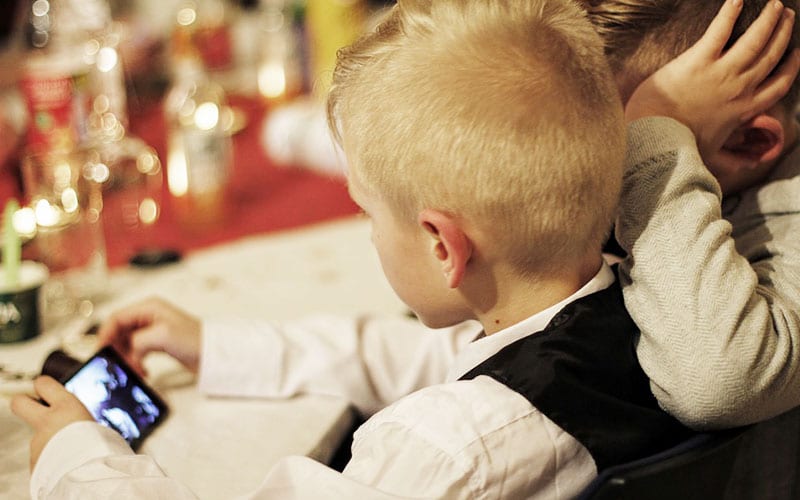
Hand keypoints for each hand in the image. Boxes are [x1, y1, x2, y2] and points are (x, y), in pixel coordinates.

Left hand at [10, 376, 93, 469]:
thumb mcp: (97, 425)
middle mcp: (46, 423)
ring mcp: (38, 444)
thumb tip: (77, 424)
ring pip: (38, 438)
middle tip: (35, 407)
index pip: (44, 383)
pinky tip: (67, 464)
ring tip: (71, 451)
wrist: (89, 476)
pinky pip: (42, 458)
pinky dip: (51, 460)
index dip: (44, 386)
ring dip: (50, 441)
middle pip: (19, 402)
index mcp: (66, 407)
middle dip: (25, 403)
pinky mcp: (35, 464)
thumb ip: (79, 422)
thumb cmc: (101, 449)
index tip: (47, 390)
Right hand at [97, 298, 201, 375]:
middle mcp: (149, 316)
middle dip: (116, 349)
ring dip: (126, 358)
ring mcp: (152, 330)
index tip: (102, 351)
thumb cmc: (194, 340)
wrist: (212, 354)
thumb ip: (138, 341)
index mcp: (148, 307)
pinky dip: (135, 362)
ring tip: (133, 370)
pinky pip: (136, 352)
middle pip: (119, 331)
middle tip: (117, 365)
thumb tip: (128, 352)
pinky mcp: (157, 343)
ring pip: (126, 343)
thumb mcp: (162, 335)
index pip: (117, 318)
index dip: (106, 334)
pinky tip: (142, 371)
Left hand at [625, 0, 799, 165]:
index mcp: (743, 110)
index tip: (795, 53)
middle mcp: (738, 89)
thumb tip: (753, 165)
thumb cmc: (677, 148)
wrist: (653, 138)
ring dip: (767, 21)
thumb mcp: (711, 158)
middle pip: (770, 56)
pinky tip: (737, 0)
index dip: (790, 67)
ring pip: (754, 40)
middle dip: (782, 34)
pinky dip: (730, 14)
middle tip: (787, 17)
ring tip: (775, 6)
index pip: (777, 85)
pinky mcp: (697, 61)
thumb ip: (734, 160)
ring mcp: (720, 73)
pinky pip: (719, 31)